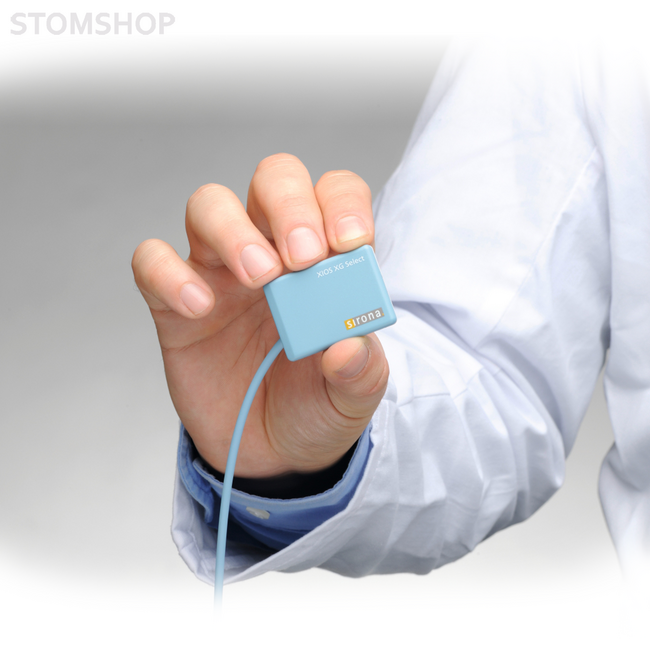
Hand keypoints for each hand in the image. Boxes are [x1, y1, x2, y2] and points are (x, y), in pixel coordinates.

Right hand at [132, 154, 388, 477]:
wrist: (269, 451)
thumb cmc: (313, 406)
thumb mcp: (351, 399)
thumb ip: (361, 372)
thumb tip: (349, 346)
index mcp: (324, 261)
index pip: (334, 195)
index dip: (343, 204)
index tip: (351, 242)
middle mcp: (271, 251)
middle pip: (273, 180)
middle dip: (289, 205)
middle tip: (302, 257)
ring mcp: (219, 272)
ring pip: (209, 205)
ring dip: (233, 231)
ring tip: (258, 278)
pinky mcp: (173, 303)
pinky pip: (153, 262)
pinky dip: (169, 274)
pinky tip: (199, 308)